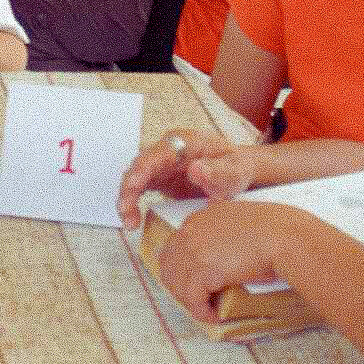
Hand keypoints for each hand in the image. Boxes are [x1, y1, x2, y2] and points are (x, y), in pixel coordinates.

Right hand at [116, 129, 260, 224]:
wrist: (237, 174)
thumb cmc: (236, 168)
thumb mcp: (235, 170)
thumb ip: (219, 171)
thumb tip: (196, 169)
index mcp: (186, 142)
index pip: (159, 152)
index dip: (143, 168)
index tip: (135, 185)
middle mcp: (168, 150)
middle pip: (140, 165)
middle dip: (129, 188)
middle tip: (126, 210)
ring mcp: (160, 164)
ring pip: (134, 177)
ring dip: (127, 199)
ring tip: (129, 221)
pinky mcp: (157, 179)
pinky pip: (138, 189)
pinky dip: (132, 204)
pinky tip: (133, 220)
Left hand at [151, 200, 311, 321]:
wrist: (283, 236)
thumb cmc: (274, 228)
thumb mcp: (241, 217)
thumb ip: (226, 228)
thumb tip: (225, 249)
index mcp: (198, 218)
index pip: (174, 247)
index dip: (181, 268)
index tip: (192, 282)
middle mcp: (190, 233)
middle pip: (169, 267)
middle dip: (180, 286)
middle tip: (198, 299)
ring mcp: (193, 251)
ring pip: (177, 285)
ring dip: (191, 301)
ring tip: (207, 309)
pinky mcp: (203, 272)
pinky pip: (193, 300)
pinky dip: (202, 311)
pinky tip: (213, 316)